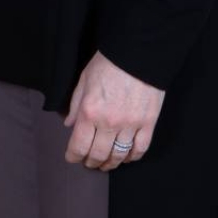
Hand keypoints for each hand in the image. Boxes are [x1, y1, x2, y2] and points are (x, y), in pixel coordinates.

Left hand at [62, 50, 162, 171]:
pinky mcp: (148, 123)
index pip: (78, 145)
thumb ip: (74, 105)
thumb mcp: (83, 81)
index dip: (73, 156)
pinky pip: (140, 149)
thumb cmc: (108, 64)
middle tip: (89, 163)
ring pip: (119, 155)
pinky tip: (126, 157)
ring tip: (106, 164)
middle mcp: (109, 122)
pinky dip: (132, 157)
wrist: (137, 53)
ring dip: (110, 164)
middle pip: (98, 155)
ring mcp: (130, 125)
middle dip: (91, 162)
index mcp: (89, 111)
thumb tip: (69, 124)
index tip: (72, 158)